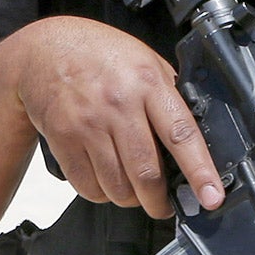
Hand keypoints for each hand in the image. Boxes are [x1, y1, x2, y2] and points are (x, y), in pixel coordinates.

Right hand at [8, 16, 222, 219]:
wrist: (42, 48)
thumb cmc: (99, 53)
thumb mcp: (145, 59)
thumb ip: (167, 95)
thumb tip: (194, 137)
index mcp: (148, 83)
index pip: (181, 134)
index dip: (200, 171)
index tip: (211, 198)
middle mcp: (119, 104)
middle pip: (146, 172)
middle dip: (159, 202)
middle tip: (164, 206)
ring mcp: (88, 123)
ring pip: (117, 186)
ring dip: (130, 199)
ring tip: (133, 190)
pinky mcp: (63, 138)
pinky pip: (87, 186)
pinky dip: (101, 193)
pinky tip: (105, 180)